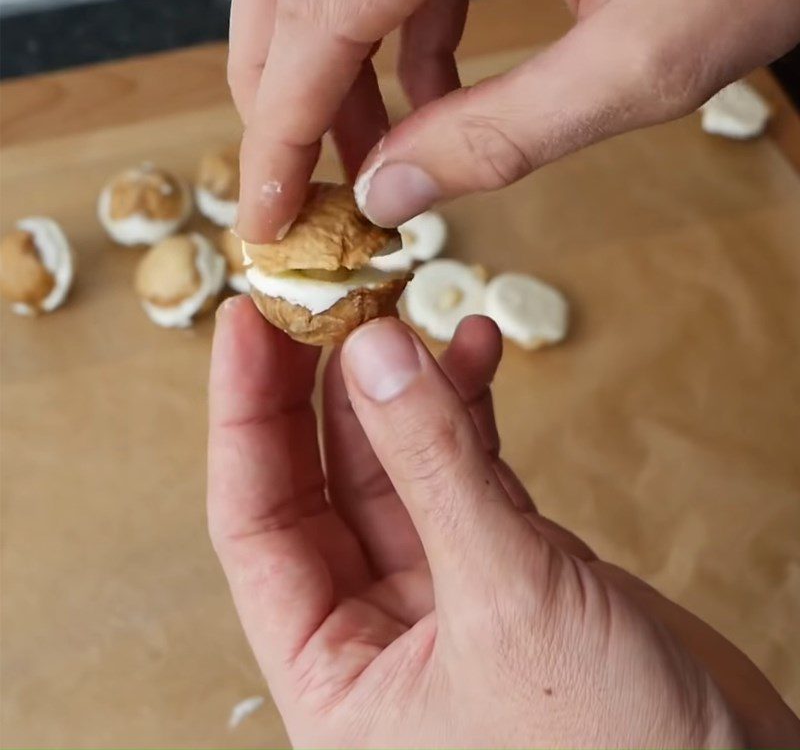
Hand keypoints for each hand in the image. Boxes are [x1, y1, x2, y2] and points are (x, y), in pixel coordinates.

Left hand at [208, 296, 798, 747]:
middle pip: (322, 483)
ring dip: (402, 386)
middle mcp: (377, 629)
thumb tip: (372, 352)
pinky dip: (467, 408)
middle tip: (321, 298)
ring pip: (398, 465)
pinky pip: (465, 468)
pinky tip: (471, 350)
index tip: (245, 323)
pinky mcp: (509, 563)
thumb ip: (434, 469)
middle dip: (321, 386)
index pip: (254, 522)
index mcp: (335, 673)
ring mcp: (446, 588)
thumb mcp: (507, 601)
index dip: (242, 416)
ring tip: (405, 312)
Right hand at [228, 0, 799, 241]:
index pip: (325, 8)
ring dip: (333, 66)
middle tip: (294, 182)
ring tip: (360, 159)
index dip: (281, 120)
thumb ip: (504, 133)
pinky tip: (422, 104)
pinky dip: (398, 39)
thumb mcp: (645, 58)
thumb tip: (390, 194)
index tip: (266, 210)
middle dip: (282, 85)